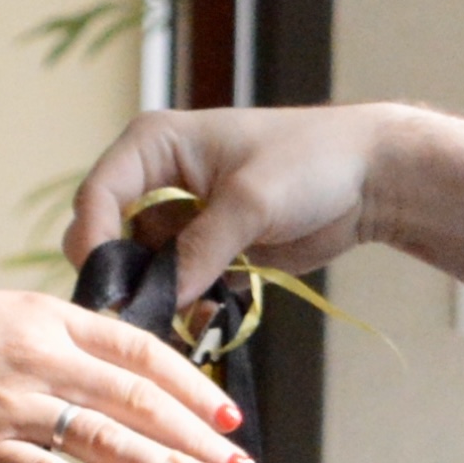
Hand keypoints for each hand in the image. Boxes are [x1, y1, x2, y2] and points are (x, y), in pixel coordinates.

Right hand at [0, 288, 249, 462]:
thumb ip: (64, 341)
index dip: (192, 385)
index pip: (140, 351)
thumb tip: (124, 376)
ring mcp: (10, 404)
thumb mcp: (5, 316)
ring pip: (105, 437)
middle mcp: (38, 357)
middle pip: (136, 399)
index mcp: (49, 317)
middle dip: (196, 435)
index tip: (228, 415)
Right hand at [71, 104, 404, 298]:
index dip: (93, 239)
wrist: (370, 179)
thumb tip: (162, 298)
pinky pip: (176, 285)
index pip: (99, 193)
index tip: (104, 285)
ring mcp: (180, 218)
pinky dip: (185, 304)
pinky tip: (208, 314)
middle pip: (108, 235)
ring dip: (156, 296)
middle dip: (122, 276)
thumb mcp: (251, 201)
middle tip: (138, 313)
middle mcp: (157, 179)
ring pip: (140, 268)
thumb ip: (202, 249)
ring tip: (181, 318)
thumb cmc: (312, 161)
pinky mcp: (205, 250)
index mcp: (155, 145)